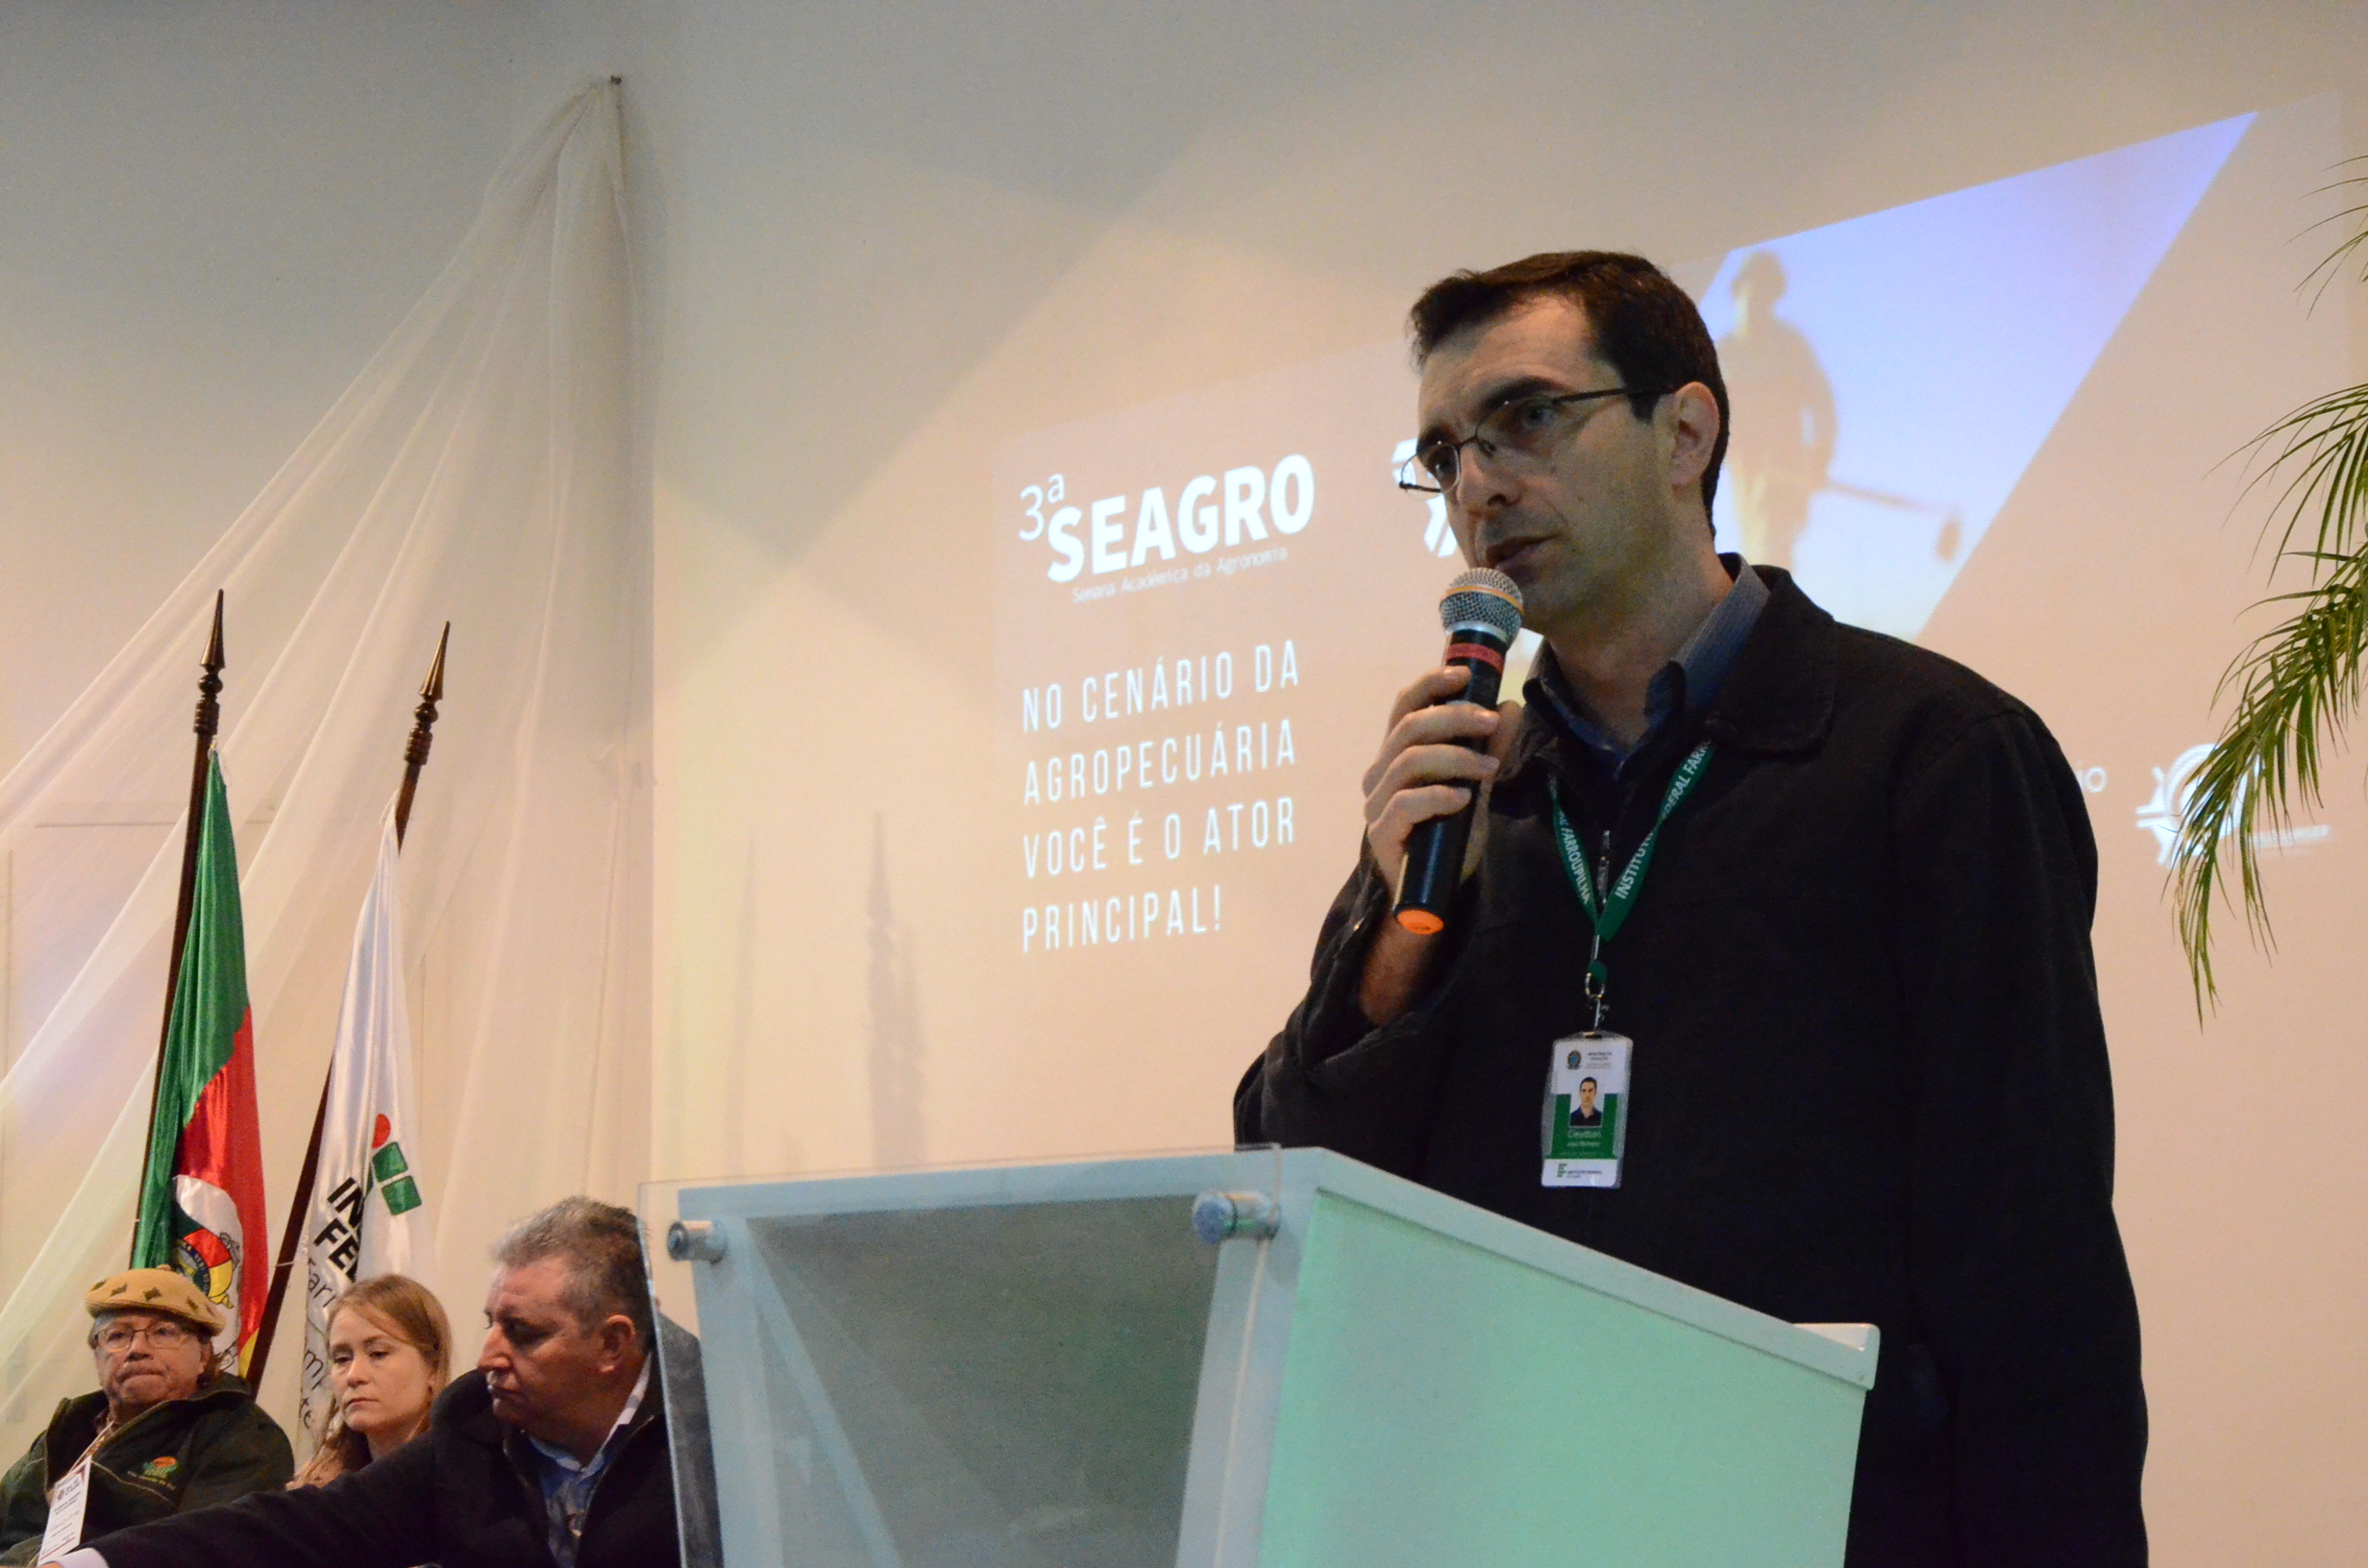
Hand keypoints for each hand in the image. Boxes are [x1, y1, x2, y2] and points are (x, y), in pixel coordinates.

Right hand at [1356, 665, 1521, 1025]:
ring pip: (1408, 761)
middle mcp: (1380, 774)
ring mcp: (1377, 804)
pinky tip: (1463, 798)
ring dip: (1455, 757)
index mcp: (1397, 755)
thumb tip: (1511, 706)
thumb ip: (1488, 750)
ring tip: (1488, 768)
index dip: (1430, 684)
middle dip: (1455, 719)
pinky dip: (1437, 795)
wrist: (1432, 896)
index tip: (1463, 675)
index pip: (1403, 707)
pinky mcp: (1382, 833)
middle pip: (1409, 728)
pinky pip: (1406, 804)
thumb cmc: (1448, 837)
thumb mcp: (1475, 787)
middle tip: (1492, 722)